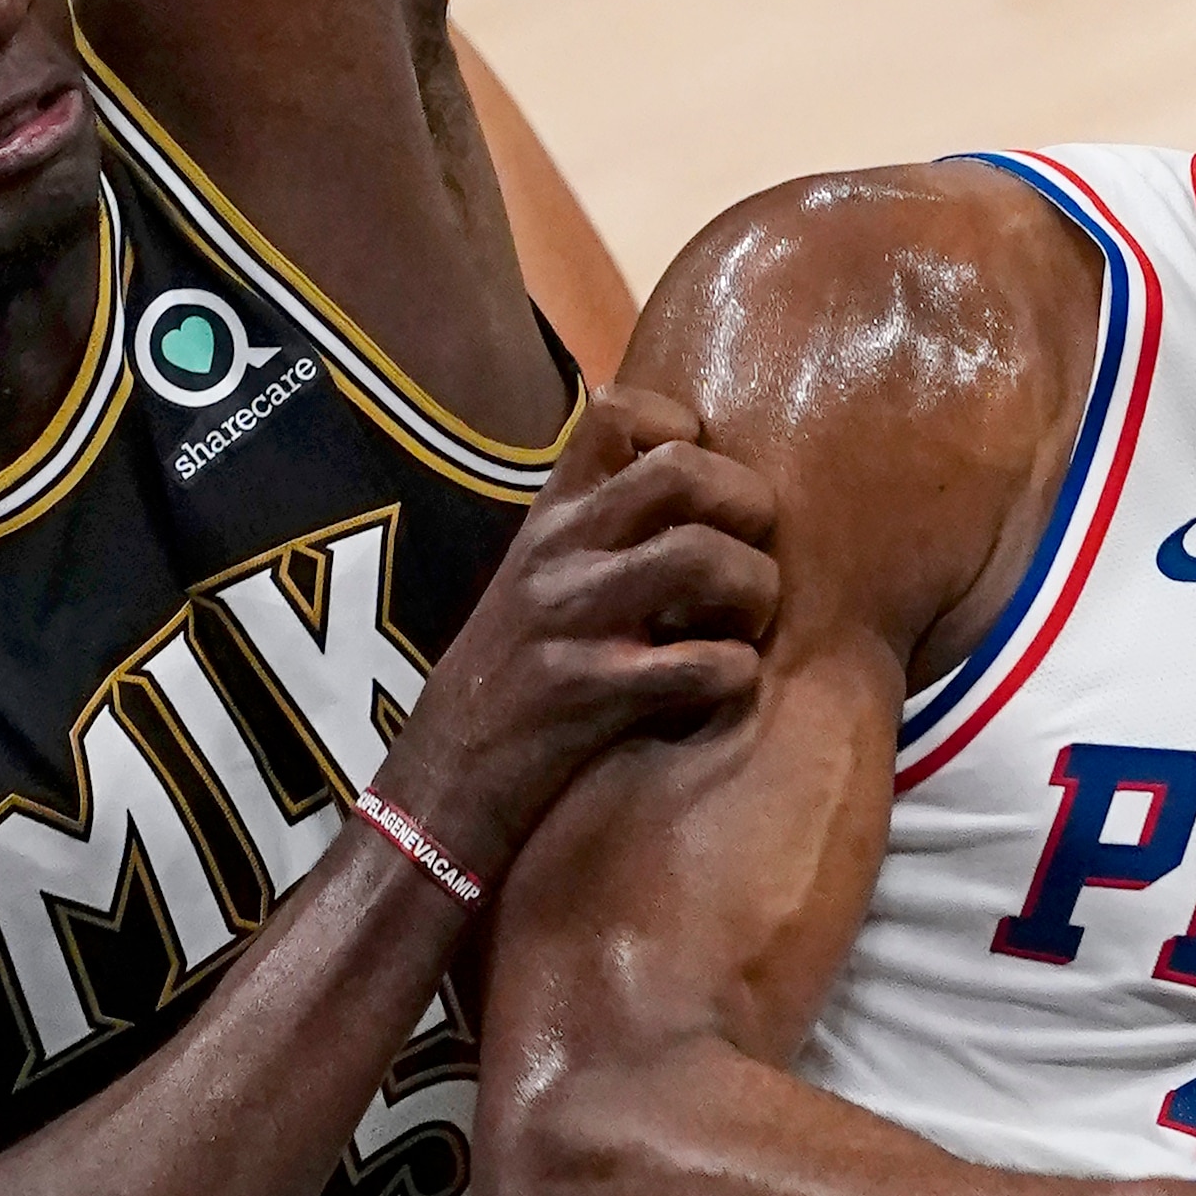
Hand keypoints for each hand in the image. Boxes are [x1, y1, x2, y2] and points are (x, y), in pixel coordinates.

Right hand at [374, 384, 779, 876]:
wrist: (441, 784)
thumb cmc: (511, 680)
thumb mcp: (541, 583)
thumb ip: (602, 532)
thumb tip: (703, 496)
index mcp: (551, 517)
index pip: (615, 411)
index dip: (683, 427)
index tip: (702, 486)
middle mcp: (558, 551)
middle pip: (681, 471)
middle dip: (746, 505)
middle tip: (753, 553)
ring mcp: (570, 617)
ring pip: (700, 557)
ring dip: (754, 590)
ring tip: (748, 625)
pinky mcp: (587, 689)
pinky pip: (702, 665)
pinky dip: (735, 674)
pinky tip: (724, 686)